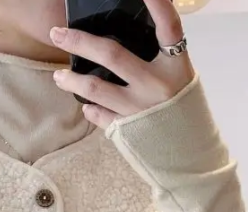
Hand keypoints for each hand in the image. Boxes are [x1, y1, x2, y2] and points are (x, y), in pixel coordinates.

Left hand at [50, 0, 194, 128]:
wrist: (190, 159)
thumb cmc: (185, 115)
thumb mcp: (182, 80)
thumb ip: (162, 59)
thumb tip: (135, 35)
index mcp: (176, 67)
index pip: (169, 26)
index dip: (158, 4)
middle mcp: (156, 85)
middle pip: (111, 54)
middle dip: (79, 41)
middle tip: (57, 34)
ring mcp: (139, 109)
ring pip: (94, 87)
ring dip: (71, 80)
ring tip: (59, 76)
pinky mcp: (127, 131)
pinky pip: (99, 115)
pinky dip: (90, 109)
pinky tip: (87, 105)